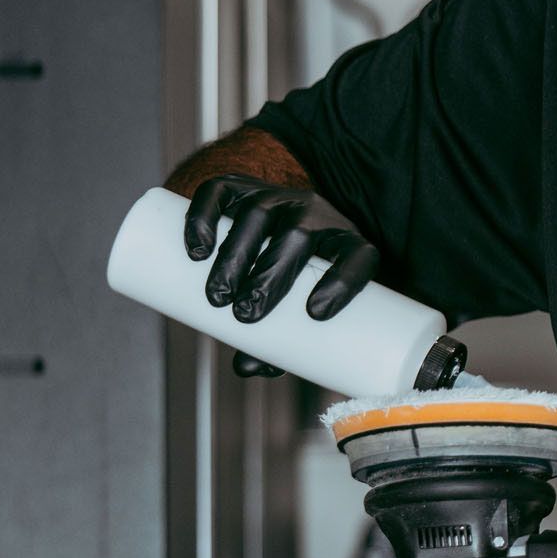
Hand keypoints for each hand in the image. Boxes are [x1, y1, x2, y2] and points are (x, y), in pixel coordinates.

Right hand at [183, 174, 379, 326]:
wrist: (282, 225)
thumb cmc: (298, 281)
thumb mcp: (302, 307)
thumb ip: (277, 342)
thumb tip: (245, 370)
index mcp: (347, 243)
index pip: (358, 257)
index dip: (342, 283)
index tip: (315, 315)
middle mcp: (317, 213)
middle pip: (298, 238)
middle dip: (268, 278)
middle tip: (245, 314)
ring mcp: (278, 197)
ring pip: (258, 216)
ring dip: (235, 256)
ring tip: (217, 296)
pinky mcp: (242, 187)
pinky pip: (222, 191)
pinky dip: (204, 217)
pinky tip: (197, 250)